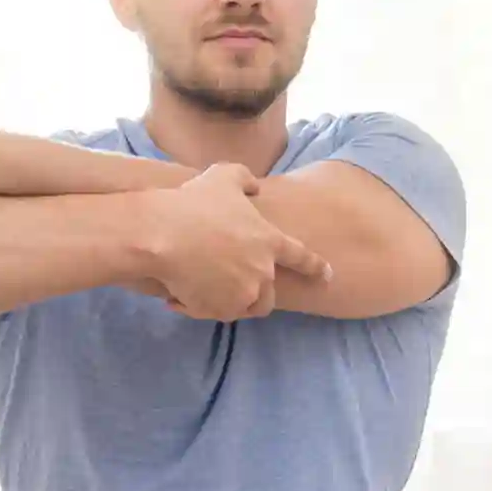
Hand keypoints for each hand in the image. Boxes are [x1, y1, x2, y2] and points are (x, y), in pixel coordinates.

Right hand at [141, 163, 332, 319]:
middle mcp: (262, 272)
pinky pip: (213, 314)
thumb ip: (245, 179)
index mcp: (269, 241)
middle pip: (269, 293)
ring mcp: (242, 293)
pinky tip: (178, 297)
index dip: (316, 267)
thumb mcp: (223, 176)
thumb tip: (254, 188)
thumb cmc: (193, 202)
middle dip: (255, 292)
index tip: (327, 277)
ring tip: (206, 292)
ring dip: (230, 302)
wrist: (164, 235)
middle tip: (230, 284)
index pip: (302, 258)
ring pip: (245, 308)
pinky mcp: (218, 310)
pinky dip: (197, 307)